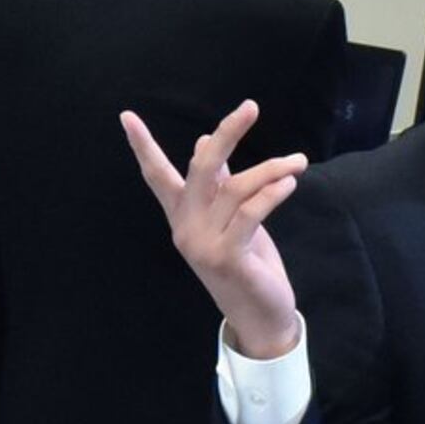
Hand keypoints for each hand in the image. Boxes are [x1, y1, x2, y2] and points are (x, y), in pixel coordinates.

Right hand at [124, 102, 307, 358]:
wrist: (261, 316)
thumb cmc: (248, 264)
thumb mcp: (232, 220)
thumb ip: (218, 185)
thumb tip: (205, 143)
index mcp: (183, 217)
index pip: (157, 176)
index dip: (143, 146)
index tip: (126, 116)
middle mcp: (186, 228)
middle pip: (200, 168)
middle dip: (226, 134)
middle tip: (251, 108)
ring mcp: (203, 244)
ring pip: (235, 187)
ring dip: (271, 169)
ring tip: (297, 163)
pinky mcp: (227, 256)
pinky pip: (251, 212)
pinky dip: (272, 193)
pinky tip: (290, 183)